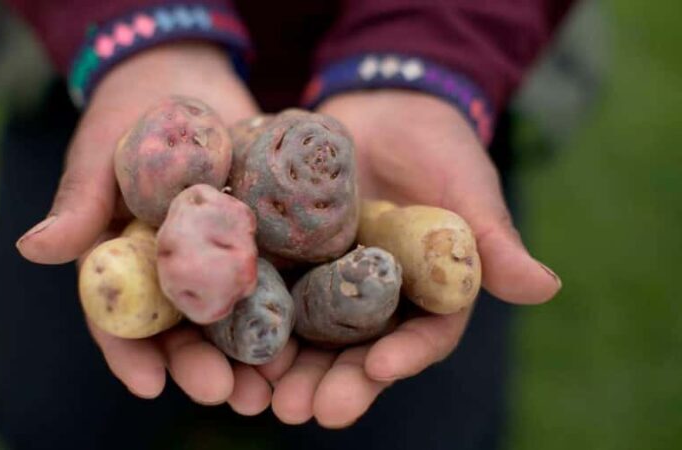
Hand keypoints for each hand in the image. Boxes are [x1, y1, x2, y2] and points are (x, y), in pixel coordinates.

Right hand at [15, 42, 276, 412]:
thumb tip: (31, 248)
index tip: (150, 386)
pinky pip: (272, 277)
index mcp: (121, 263)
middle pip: (181, 331)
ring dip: (249, 356)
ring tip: (272, 389)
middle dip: (201, 366)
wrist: (184, 81)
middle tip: (227, 396)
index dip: (131, 354)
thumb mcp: (99, 154)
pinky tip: (307, 334)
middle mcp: (168, 272)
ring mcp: (215, 259)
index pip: (118, 317)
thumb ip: (78, 203)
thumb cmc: (126, 115)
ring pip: (230, 317)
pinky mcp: (257, 239)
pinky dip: (285, 308)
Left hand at [268, 91, 561, 426]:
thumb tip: (547, 287)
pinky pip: (271, 294)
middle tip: (306, 410)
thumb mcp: (468, 186)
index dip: (404, 356)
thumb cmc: (438, 148)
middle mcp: (378, 302)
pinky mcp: (291, 260)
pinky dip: (252, 319)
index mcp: (429, 295)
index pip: (424, 335)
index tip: (379, 369)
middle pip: (358, 353)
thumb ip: (493, 239)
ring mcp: (331, 283)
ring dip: (287, 370)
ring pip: (309, 337)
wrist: (383, 110)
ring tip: (264, 397)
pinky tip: (231, 343)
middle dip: (334, 384)